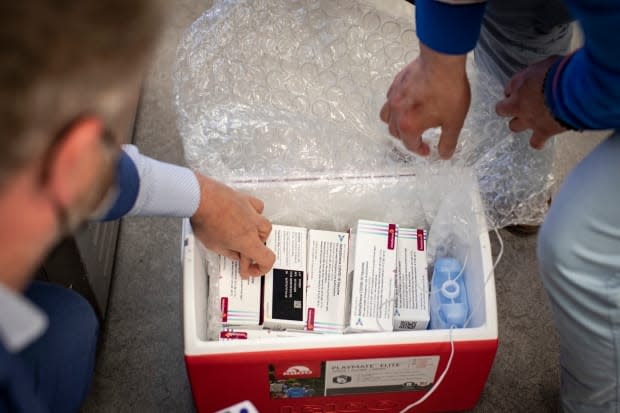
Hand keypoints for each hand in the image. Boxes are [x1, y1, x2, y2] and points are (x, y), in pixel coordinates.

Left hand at [190, 173, 274, 277]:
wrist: (200, 197)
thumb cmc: (205, 220)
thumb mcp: (214, 245)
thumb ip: (229, 252)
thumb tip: (235, 254)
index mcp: (248, 241)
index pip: (267, 259)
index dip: (262, 268)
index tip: (252, 269)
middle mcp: (254, 226)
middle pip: (263, 242)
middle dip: (253, 251)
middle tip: (241, 255)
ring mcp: (251, 211)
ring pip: (264, 225)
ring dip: (257, 233)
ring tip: (245, 235)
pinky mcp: (246, 199)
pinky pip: (257, 208)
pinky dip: (254, 214)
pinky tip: (247, 216)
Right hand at [380, 43, 469, 158]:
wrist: (442, 62)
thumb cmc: (448, 91)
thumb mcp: (454, 122)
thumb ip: (448, 141)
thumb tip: (444, 154)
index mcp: (409, 126)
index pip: (410, 145)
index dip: (420, 150)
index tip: (428, 150)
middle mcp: (397, 113)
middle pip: (395, 133)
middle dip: (407, 139)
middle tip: (419, 139)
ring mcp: (394, 97)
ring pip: (386, 116)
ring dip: (394, 124)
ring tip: (406, 122)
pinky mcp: (396, 83)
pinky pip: (389, 99)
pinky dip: (395, 106)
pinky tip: (406, 102)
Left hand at [495, 56, 566, 148]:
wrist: (574, 90)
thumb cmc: (563, 71)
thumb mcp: (549, 62)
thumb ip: (543, 70)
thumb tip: (547, 72)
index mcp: (519, 82)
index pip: (509, 87)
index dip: (516, 89)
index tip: (523, 89)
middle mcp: (519, 102)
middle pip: (502, 109)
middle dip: (509, 108)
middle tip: (521, 106)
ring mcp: (528, 119)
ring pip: (514, 126)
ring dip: (521, 124)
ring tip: (532, 120)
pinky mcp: (542, 131)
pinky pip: (535, 142)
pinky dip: (538, 142)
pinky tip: (542, 140)